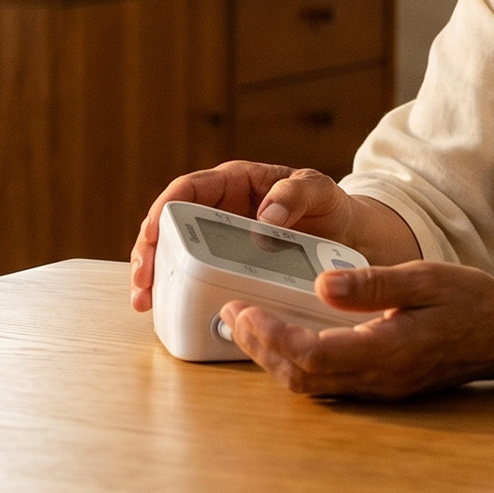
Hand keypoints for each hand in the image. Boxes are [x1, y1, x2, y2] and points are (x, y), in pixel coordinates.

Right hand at [127, 162, 357, 311]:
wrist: (351, 236)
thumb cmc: (331, 206)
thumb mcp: (318, 191)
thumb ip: (294, 195)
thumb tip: (264, 218)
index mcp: (235, 183)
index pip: (187, 190)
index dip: (163, 210)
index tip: (153, 235)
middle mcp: (220, 210)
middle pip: (170, 225)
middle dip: (150, 251)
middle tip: (142, 281)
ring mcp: (222, 240)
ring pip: (177, 254)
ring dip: (157, 275)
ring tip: (145, 302)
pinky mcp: (228, 266)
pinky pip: (197, 275)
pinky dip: (181, 290)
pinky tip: (171, 309)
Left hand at [220, 261, 493, 399]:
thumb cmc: (475, 302)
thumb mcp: (426, 278)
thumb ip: (372, 284)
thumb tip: (320, 286)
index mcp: (388, 351)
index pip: (310, 355)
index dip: (268, 337)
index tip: (241, 309)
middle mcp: (379, 378)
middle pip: (301, 378)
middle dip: (259, 349)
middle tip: (231, 315)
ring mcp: (381, 387)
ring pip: (312, 386)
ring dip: (275, 359)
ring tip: (248, 325)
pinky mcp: (384, 384)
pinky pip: (329, 383)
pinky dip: (298, 362)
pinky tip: (288, 337)